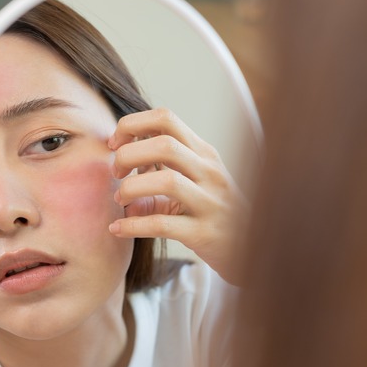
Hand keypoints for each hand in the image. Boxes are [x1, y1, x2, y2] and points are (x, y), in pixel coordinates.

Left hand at [107, 108, 247, 281]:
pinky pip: (163, 224)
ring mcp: (210, 202)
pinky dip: (133, 225)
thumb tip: (119, 164)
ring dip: (131, 188)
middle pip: (164, 144)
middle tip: (116, 173)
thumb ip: (160, 169)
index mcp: (204, 153)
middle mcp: (209, 172)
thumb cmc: (214, 211)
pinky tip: (117, 229)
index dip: (132, 125)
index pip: (166, 118)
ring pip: (166, 181)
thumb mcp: (193, 182)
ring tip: (119, 200)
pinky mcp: (204, 233)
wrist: (252, 248)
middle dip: (129, 155)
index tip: (114, 144)